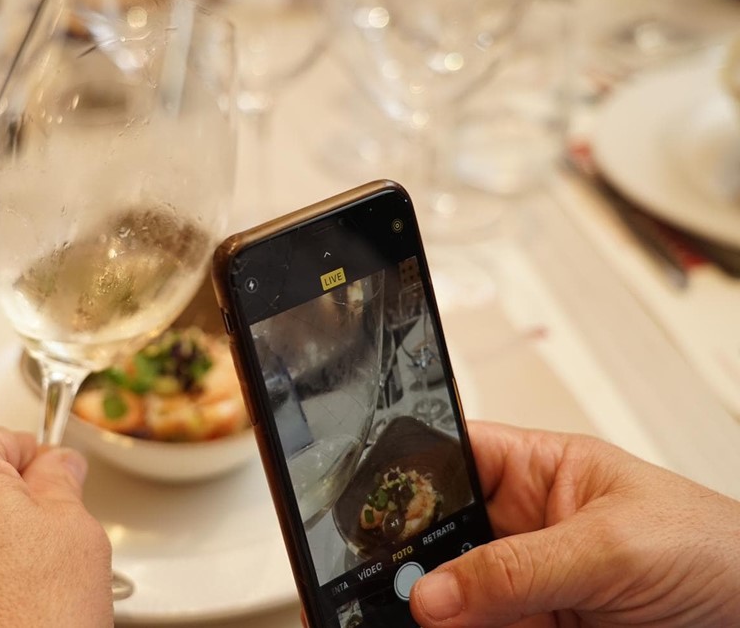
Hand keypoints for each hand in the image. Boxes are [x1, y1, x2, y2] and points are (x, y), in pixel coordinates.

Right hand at [410, 422, 739, 626]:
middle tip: (380, 583)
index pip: (446, 456)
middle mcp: (519, 526)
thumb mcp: (612, 548)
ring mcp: (525, 587)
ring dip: (426, 609)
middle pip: (435, 533)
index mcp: (534, 470)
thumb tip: (434, 594)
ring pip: (450, 596)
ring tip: (407, 618)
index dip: (401, 473)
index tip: (363, 508)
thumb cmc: (715, 551)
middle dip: (405, 556)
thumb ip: (520, 569)